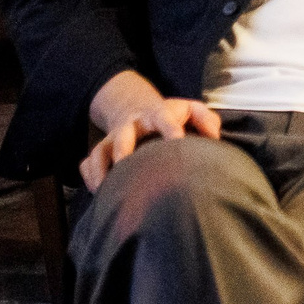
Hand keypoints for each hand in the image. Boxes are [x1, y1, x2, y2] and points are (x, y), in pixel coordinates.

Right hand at [81, 85, 220, 193]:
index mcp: (156, 115)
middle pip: (123, 135)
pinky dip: (91, 178)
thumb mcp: (191, 111)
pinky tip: (100, 195)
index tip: (178, 143)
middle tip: (127, 166)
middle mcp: (131, 127)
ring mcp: (113, 139)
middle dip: (124, 149)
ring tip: (106, 192)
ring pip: (100, 152)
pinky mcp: (101, 152)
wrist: (135, 108)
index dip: (170, 130)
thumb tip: (215, 138)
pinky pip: (88, 164)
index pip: (164, 119)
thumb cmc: (170, 117)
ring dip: (101, 171)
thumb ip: (206, 120)